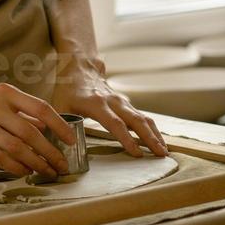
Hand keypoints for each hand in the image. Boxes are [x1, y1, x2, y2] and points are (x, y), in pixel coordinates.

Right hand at [0, 79, 76, 176]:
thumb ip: (20, 113)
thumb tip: (47, 131)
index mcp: (5, 92)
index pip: (40, 108)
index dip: (59, 125)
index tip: (71, 140)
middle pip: (30, 132)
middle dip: (50, 151)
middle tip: (61, 165)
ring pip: (16, 147)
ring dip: (36, 163)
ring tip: (47, 172)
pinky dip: (15, 167)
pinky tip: (24, 172)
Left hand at [51, 55, 168, 157]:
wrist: (80, 69)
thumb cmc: (68, 91)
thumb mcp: (60, 106)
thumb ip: (62, 125)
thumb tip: (65, 147)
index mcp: (96, 104)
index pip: (115, 123)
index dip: (126, 138)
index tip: (137, 153)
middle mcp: (113, 102)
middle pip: (136, 120)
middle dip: (150, 138)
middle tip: (161, 155)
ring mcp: (122, 102)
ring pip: (143, 118)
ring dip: (155, 134)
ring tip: (165, 152)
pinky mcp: (127, 104)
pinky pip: (143, 117)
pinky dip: (153, 130)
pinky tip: (159, 142)